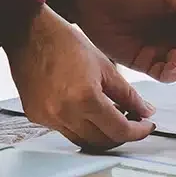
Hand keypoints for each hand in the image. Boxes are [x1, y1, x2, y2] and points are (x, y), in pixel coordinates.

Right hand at [6, 6, 154, 149]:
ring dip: (101, 133)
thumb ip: (129, 94)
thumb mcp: (106, 67)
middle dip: (121, 135)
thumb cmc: (65, 43)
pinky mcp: (36, 116)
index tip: (146, 126)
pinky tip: (89, 112)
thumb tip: (145, 111)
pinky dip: (81, 127)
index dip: (138, 132)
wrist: (29, 34)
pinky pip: (64, 131)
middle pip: (101, 142)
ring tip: (112, 116)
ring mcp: (47, 117)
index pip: (119, 130)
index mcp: (84, 98)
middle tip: (133, 122)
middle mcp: (63, 112)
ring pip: (83, 140)